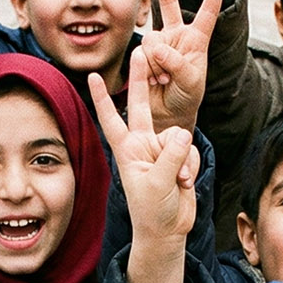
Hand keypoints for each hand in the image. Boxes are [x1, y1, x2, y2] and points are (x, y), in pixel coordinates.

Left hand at [91, 48, 199, 282]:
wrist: (168, 230)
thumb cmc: (152, 210)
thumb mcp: (157, 183)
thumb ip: (170, 155)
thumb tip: (183, 132)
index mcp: (127, 149)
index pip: (111, 118)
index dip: (102, 98)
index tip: (93, 76)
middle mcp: (143, 144)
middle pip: (142, 106)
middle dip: (141, 80)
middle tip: (139, 52)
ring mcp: (161, 150)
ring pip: (177, 137)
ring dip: (181, 159)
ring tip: (176, 181)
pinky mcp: (179, 157)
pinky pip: (190, 150)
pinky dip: (190, 166)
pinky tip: (184, 182)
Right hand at [140, 0, 226, 132]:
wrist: (167, 112)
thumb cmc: (187, 96)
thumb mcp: (191, 81)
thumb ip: (177, 63)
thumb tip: (158, 48)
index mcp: (197, 40)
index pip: (206, 13)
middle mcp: (177, 36)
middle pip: (169, 3)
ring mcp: (158, 44)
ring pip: (152, 40)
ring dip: (158, 64)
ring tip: (165, 79)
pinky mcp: (143, 54)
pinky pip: (141, 54)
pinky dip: (148, 69)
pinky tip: (154, 80)